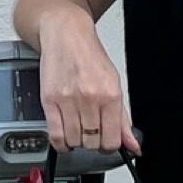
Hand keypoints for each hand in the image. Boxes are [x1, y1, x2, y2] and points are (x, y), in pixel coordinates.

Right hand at [36, 8, 141, 156]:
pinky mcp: (49, 101)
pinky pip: (55, 135)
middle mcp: (90, 99)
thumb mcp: (114, 84)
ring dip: (76, 141)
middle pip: (92, 142)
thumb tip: (132, 145)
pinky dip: (61, 143)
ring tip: (78, 130)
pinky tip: (65, 139)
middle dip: (92, 142)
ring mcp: (68, 100)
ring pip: (74, 141)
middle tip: (91, 132)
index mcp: (110, 95)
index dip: (109, 146)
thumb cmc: (90, 57)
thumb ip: (122, 119)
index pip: (111, 140)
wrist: (66, 35)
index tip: (106, 142)